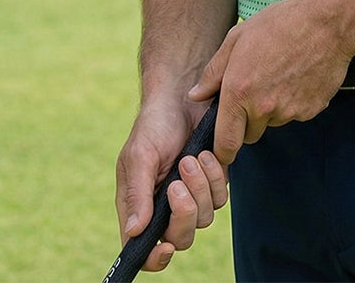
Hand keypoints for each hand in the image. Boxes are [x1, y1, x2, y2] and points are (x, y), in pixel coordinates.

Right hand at [115, 98, 228, 271]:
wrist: (183, 96)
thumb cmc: (154, 125)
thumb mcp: (140, 156)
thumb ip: (137, 194)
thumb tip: (134, 232)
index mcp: (140, 206)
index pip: (143, 250)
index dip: (154, 259)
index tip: (166, 248)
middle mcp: (165, 207)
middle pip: (180, 238)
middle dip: (183, 213)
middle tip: (177, 183)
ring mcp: (191, 196)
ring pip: (204, 219)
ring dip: (199, 188)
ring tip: (190, 158)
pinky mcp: (212, 182)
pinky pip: (220, 197)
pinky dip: (214, 177)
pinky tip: (205, 154)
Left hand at [188, 0, 354, 165]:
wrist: (327, 22)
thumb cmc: (281, 23)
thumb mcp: (238, 37)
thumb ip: (213, 72)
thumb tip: (196, 96)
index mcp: (239, 91)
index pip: (226, 143)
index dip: (222, 152)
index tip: (222, 150)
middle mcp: (263, 107)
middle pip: (250, 134)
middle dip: (249, 120)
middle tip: (257, 88)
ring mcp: (290, 111)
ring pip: (274, 121)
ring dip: (273, 108)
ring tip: (281, 73)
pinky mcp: (311, 110)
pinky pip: (296, 114)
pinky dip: (294, 101)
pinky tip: (299, 75)